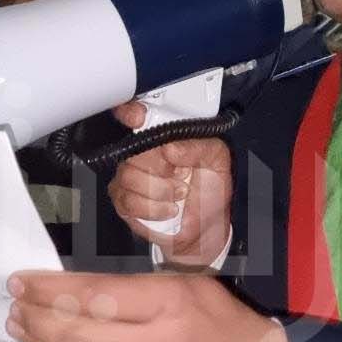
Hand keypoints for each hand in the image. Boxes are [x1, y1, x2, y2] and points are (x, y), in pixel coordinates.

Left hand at [6, 271, 289, 341]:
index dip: (51, 288)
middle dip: (37, 314)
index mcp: (170, 306)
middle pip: (77, 330)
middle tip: (13, 301)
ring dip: (44, 339)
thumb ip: (138, 286)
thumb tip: (77, 286)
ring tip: (20, 323)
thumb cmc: (223, 322)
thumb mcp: (190, 285)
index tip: (22, 280)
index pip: (96, 295)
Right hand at [109, 102, 232, 267]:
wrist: (206, 228)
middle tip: (181, 176)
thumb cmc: (210, 191)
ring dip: (160, 190)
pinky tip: (168, 209)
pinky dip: (153, 208)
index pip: (137, 115)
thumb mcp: (217, 161)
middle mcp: (143, 153)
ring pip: (129, 175)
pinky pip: (128, 200)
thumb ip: (200, 147)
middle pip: (134, 149)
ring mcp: (129, 177)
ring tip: (179, 194)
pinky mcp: (124, 201)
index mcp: (164, 137)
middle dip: (160, 167)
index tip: (138, 119)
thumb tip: (171, 147)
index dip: (132, 113)